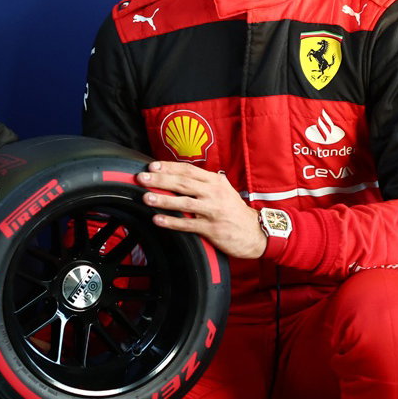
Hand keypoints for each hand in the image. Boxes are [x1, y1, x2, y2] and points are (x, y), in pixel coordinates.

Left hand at [137, 161, 266, 259]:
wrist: (255, 232)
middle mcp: (213, 193)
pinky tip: (158, 220)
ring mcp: (212, 211)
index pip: (188, 170)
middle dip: (160, 180)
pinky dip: (172, 222)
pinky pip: (188, 224)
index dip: (169, 167)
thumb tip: (180, 175)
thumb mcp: (223, 190)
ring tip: (146, 198)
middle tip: (142, 178)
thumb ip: (204, 182)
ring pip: (184, 202)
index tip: (152, 166)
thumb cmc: (234, 211)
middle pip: (183, 183)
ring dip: (163, 200)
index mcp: (215, 181)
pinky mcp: (212, 228)